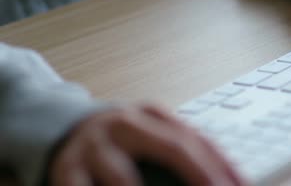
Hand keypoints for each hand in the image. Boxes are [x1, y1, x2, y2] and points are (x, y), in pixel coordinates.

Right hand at [50, 105, 243, 185]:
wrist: (59, 127)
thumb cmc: (118, 140)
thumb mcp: (149, 135)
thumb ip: (179, 152)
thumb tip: (227, 180)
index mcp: (151, 115)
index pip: (197, 139)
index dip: (223, 165)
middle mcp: (125, 125)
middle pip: (173, 148)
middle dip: (202, 175)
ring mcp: (94, 147)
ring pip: (123, 177)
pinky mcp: (65, 169)